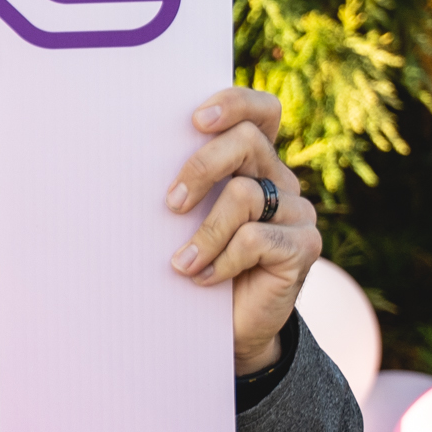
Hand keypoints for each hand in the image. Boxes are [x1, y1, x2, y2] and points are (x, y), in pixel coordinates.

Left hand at [164, 88, 322, 374]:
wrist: (230, 327)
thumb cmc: (198, 263)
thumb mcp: (186, 220)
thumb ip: (182, 188)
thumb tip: (126, 160)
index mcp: (254, 163)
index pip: (260, 112)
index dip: (234, 104)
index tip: (195, 120)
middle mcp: (280, 180)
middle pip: (247, 142)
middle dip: (201, 167)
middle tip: (170, 202)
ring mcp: (297, 212)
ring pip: (245, 196)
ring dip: (203, 232)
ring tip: (180, 263)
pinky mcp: (304, 247)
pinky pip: (255, 239)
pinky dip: (221, 261)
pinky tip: (205, 279)